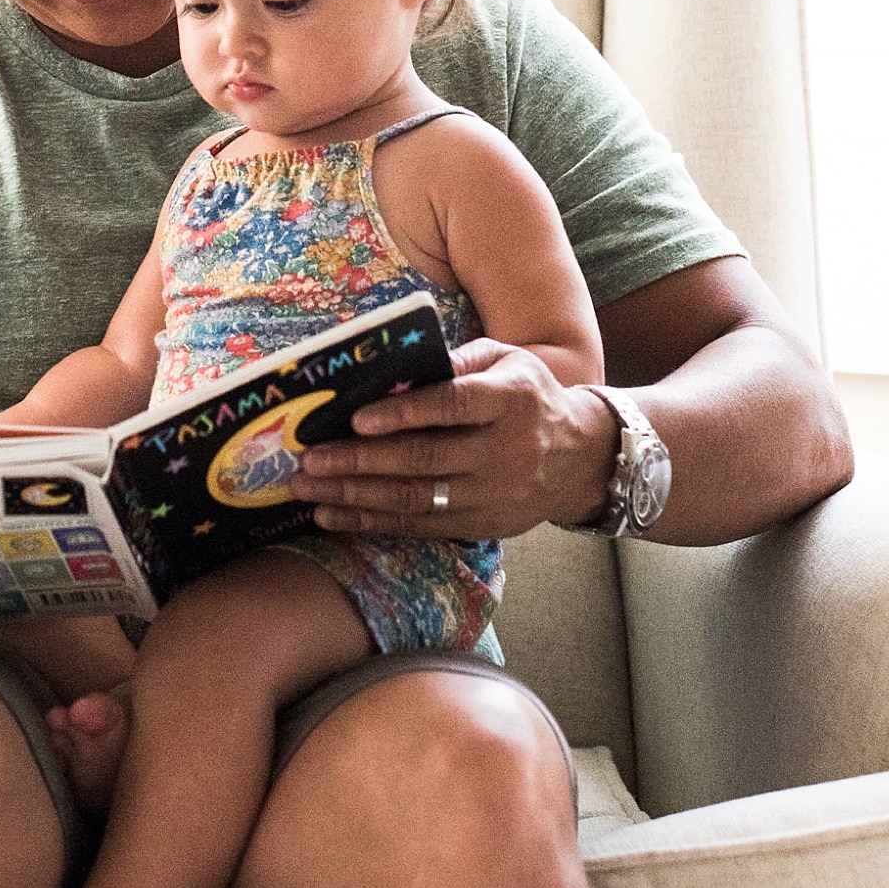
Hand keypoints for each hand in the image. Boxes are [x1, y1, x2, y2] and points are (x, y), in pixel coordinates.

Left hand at [289, 342, 616, 539]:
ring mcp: (494, 495)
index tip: (357, 420)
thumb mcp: (505, 360)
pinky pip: (420, 527)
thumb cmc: (527, 396)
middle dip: (360, 462)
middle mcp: (504, 451)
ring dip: (356, 496)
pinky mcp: (483, 526)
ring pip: (416, 500)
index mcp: (510, 400)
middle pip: (425, 459)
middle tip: (309, 461)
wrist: (579, 457)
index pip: (453, 406)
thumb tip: (397, 366)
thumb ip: (457, 360)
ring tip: (309, 489)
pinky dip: (372, 522)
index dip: (405, 413)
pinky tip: (334, 514)